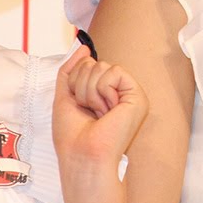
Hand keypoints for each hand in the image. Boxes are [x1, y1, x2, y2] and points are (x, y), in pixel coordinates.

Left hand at [53, 48, 148, 176]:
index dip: (74, 82)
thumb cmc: (73, 136)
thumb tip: (83, 47)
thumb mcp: (65, 96)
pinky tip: (108, 110)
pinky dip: (102, 90)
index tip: (80, 106)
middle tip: (89, 111)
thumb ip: (71, 70)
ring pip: (101, 66)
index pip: (86, 65)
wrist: (82, 155)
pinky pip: (113, 72)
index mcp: (104, 93)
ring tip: (98, 113)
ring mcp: (129, 94)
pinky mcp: (137, 96)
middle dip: (81, 86)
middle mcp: (118, 92)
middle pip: (92, 63)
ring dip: (90, 91)